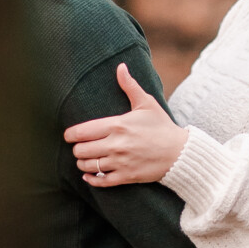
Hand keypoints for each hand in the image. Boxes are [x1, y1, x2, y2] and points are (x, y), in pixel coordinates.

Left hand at [65, 65, 187, 187]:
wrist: (180, 152)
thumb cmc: (162, 126)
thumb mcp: (147, 103)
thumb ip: (130, 86)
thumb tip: (121, 67)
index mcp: (117, 125)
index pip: (82, 132)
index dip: (70, 134)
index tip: (69, 135)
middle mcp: (116, 144)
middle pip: (81, 150)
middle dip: (77, 149)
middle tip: (80, 147)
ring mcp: (120, 162)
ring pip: (88, 165)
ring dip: (83, 163)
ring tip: (85, 159)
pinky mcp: (126, 176)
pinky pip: (101, 180)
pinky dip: (91, 178)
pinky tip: (89, 175)